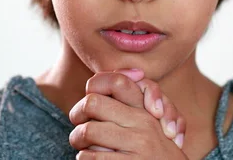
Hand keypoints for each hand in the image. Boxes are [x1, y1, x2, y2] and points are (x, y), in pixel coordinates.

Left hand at [69, 69, 186, 158]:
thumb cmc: (154, 154)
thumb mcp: (149, 125)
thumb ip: (130, 103)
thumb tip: (103, 81)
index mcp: (146, 109)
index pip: (117, 80)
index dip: (95, 87)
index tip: (88, 105)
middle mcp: (143, 123)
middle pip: (92, 103)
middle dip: (77, 114)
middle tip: (77, 125)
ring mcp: (137, 145)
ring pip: (88, 131)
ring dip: (78, 141)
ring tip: (81, 147)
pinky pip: (91, 157)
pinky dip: (84, 159)